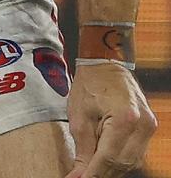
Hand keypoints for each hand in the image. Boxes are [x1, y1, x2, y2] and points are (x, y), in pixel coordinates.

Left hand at [65, 63, 156, 177]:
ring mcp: (148, 126)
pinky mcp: (148, 127)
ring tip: (92, 169)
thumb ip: (82, 149)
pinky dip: (120, 160)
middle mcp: (142, 124)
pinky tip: (105, 160)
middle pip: (122, 164)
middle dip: (102, 174)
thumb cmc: (90, 83)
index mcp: (124, 118)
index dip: (92, 174)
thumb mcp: (80, 115)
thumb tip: (79, 176)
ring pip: (131, 162)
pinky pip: (136, 153)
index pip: (107, 158)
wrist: (106, 61)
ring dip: (111, 169)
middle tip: (82, 177)